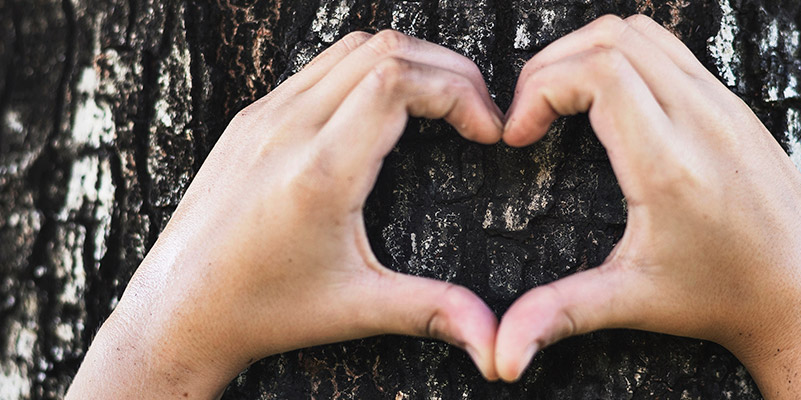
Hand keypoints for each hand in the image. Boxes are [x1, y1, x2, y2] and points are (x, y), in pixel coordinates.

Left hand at [68, 30, 503, 397]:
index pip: (398, 80)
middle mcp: (288, 130)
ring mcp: (264, 117)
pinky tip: (386, 111)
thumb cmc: (262, 311)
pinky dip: (367, 70)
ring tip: (442, 105)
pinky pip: (318, 67)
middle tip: (478, 111)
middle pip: (384, 50)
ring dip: (408, 63)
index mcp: (319, 171)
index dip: (458, 91)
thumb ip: (433, 311)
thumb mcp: (356, 309)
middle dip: (447, 70)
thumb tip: (494, 342)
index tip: (486, 130)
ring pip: (350, 48)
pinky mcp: (250, 119)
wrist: (176, 311)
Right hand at [495, 15, 800, 397]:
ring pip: (644, 34)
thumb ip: (559, 314)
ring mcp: (727, 106)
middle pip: (612, 38)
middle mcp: (702, 120)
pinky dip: (627, 59)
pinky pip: (674, 52)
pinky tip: (613, 108)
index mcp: (669, 162)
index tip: (519, 136)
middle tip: (531, 113)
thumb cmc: (720, 299)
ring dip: (589, 53)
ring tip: (564, 102)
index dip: (539, 88)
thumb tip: (501, 356)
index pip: (597, 70)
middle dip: (552, 65)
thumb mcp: (632, 301)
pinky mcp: (738, 108)